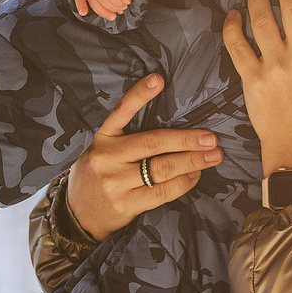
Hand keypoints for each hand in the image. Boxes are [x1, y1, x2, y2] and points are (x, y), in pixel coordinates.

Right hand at [64, 74, 221, 239]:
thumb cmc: (100, 175)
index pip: (121, 111)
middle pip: (153, 143)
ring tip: (213, 156)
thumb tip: (174, 131)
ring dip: (192, 161)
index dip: (139, 95)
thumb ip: (128, 139)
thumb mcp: (104, 150)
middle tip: (210, 138)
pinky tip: (195, 175)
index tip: (158, 80)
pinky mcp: (126, 204)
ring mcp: (116, 182)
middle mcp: (107, 157)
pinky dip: (183, 183)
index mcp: (103, 138)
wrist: (78, 213)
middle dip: (186, 140)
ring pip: (161, 169)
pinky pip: (162, 192)